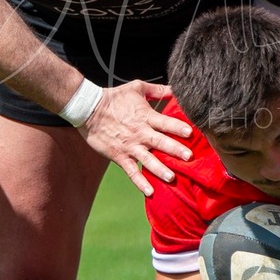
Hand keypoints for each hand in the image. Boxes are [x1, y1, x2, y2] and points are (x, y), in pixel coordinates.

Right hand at [80, 80, 193, 195]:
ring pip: (147, 160)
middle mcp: (139, 133)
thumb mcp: (137, 87)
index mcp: (145, 116)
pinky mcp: (119, 156)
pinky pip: (131, 171)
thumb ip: (157, 90)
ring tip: (172, 178)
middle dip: (175, 150)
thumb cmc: (113, 98)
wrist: (88, 109)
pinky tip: (150, 192)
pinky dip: (140, 182)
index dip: (178, 127)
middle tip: (189, 157)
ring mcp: (130, 146)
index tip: (191, 133)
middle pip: (160, 142)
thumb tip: (175, 89)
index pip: (165, 122)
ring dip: (160, 169)